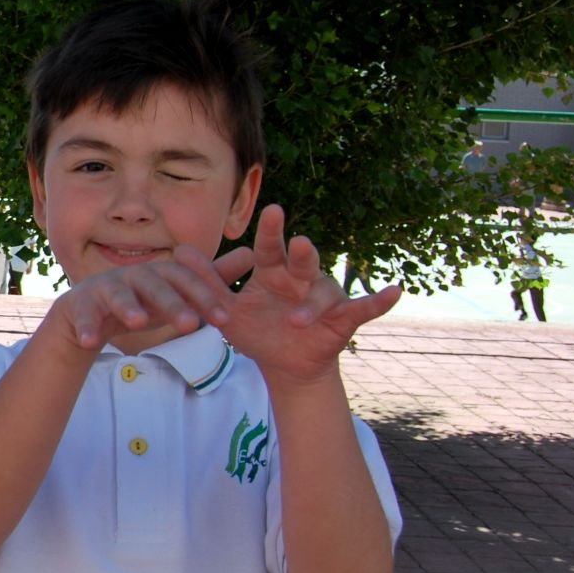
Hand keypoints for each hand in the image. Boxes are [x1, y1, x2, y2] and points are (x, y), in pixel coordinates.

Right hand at [49, 246, 253, 353]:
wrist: (87, 313)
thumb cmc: (139, 302)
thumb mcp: (175, 294)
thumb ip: (208, 280)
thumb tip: (251, 255)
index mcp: (158, 273)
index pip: (184, 280)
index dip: (204, 297)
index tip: (225, 320)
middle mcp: (132, 275)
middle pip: (154, 285)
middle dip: (171, 303)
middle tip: (190, 324)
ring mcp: (104, 288)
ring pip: (117, 294)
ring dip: (127, 307)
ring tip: (138, 322)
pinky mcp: (80, 304)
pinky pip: (83, 315)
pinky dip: (85, 327)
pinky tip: (89, 342)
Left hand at [216, 205, 402, 384]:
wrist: (284, 363)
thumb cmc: (257, 329)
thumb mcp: (228, 310)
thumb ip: (208, 283)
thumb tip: (178, 253)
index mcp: (273, 273)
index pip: (270, 249)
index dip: (272, 231)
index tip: (273, 209)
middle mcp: (301, 279)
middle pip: (302, 261)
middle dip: (300, 253)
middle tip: (296, 243)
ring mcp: (325, 297)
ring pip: (324, 292)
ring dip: (314, 304)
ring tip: (297, 319)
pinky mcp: (344, 319)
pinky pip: (364, 308)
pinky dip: (380, 300)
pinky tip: (395, 291)